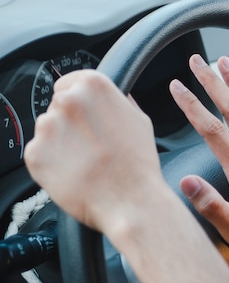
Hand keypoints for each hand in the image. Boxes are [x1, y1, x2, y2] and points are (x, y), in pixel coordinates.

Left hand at [24, 70, 164, 231]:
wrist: (131, 200)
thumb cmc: (138, 163)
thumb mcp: (139, 120)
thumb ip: (119, 102)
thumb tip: (113, 97)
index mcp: (94, 86)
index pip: (70, 82)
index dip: (79, 100)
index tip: (85, 114)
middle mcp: (68, 101)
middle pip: (58, 106)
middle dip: (71, 122)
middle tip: (91, 143)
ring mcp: (48, 127)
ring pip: (48, 129)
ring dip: (61, 141)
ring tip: (85, 160)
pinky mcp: (35, 153)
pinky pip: (40, 153)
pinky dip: (52, 162)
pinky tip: (74, 171)